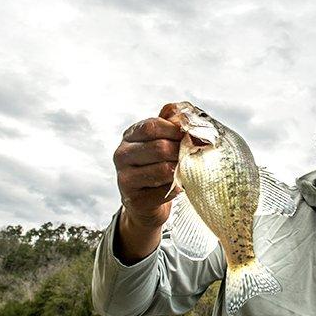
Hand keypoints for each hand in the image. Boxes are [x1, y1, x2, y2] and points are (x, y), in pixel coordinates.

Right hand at [112, 104, 185, 260]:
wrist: (145, 202)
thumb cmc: (156, 166)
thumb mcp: (160, 141)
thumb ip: (171, 123)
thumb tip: (184, 112)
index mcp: (129, 137)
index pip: (151, 126)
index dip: (174, 129)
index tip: (189, 135)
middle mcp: (122, 155)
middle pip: (159, 147)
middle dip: (181, 151)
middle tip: (193, 155)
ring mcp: (124, 179)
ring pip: (163, 170)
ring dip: (180, 170)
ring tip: (186, 170)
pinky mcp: (133, 200)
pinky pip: (164, 191)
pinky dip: (177, 188)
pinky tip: (177, 186)